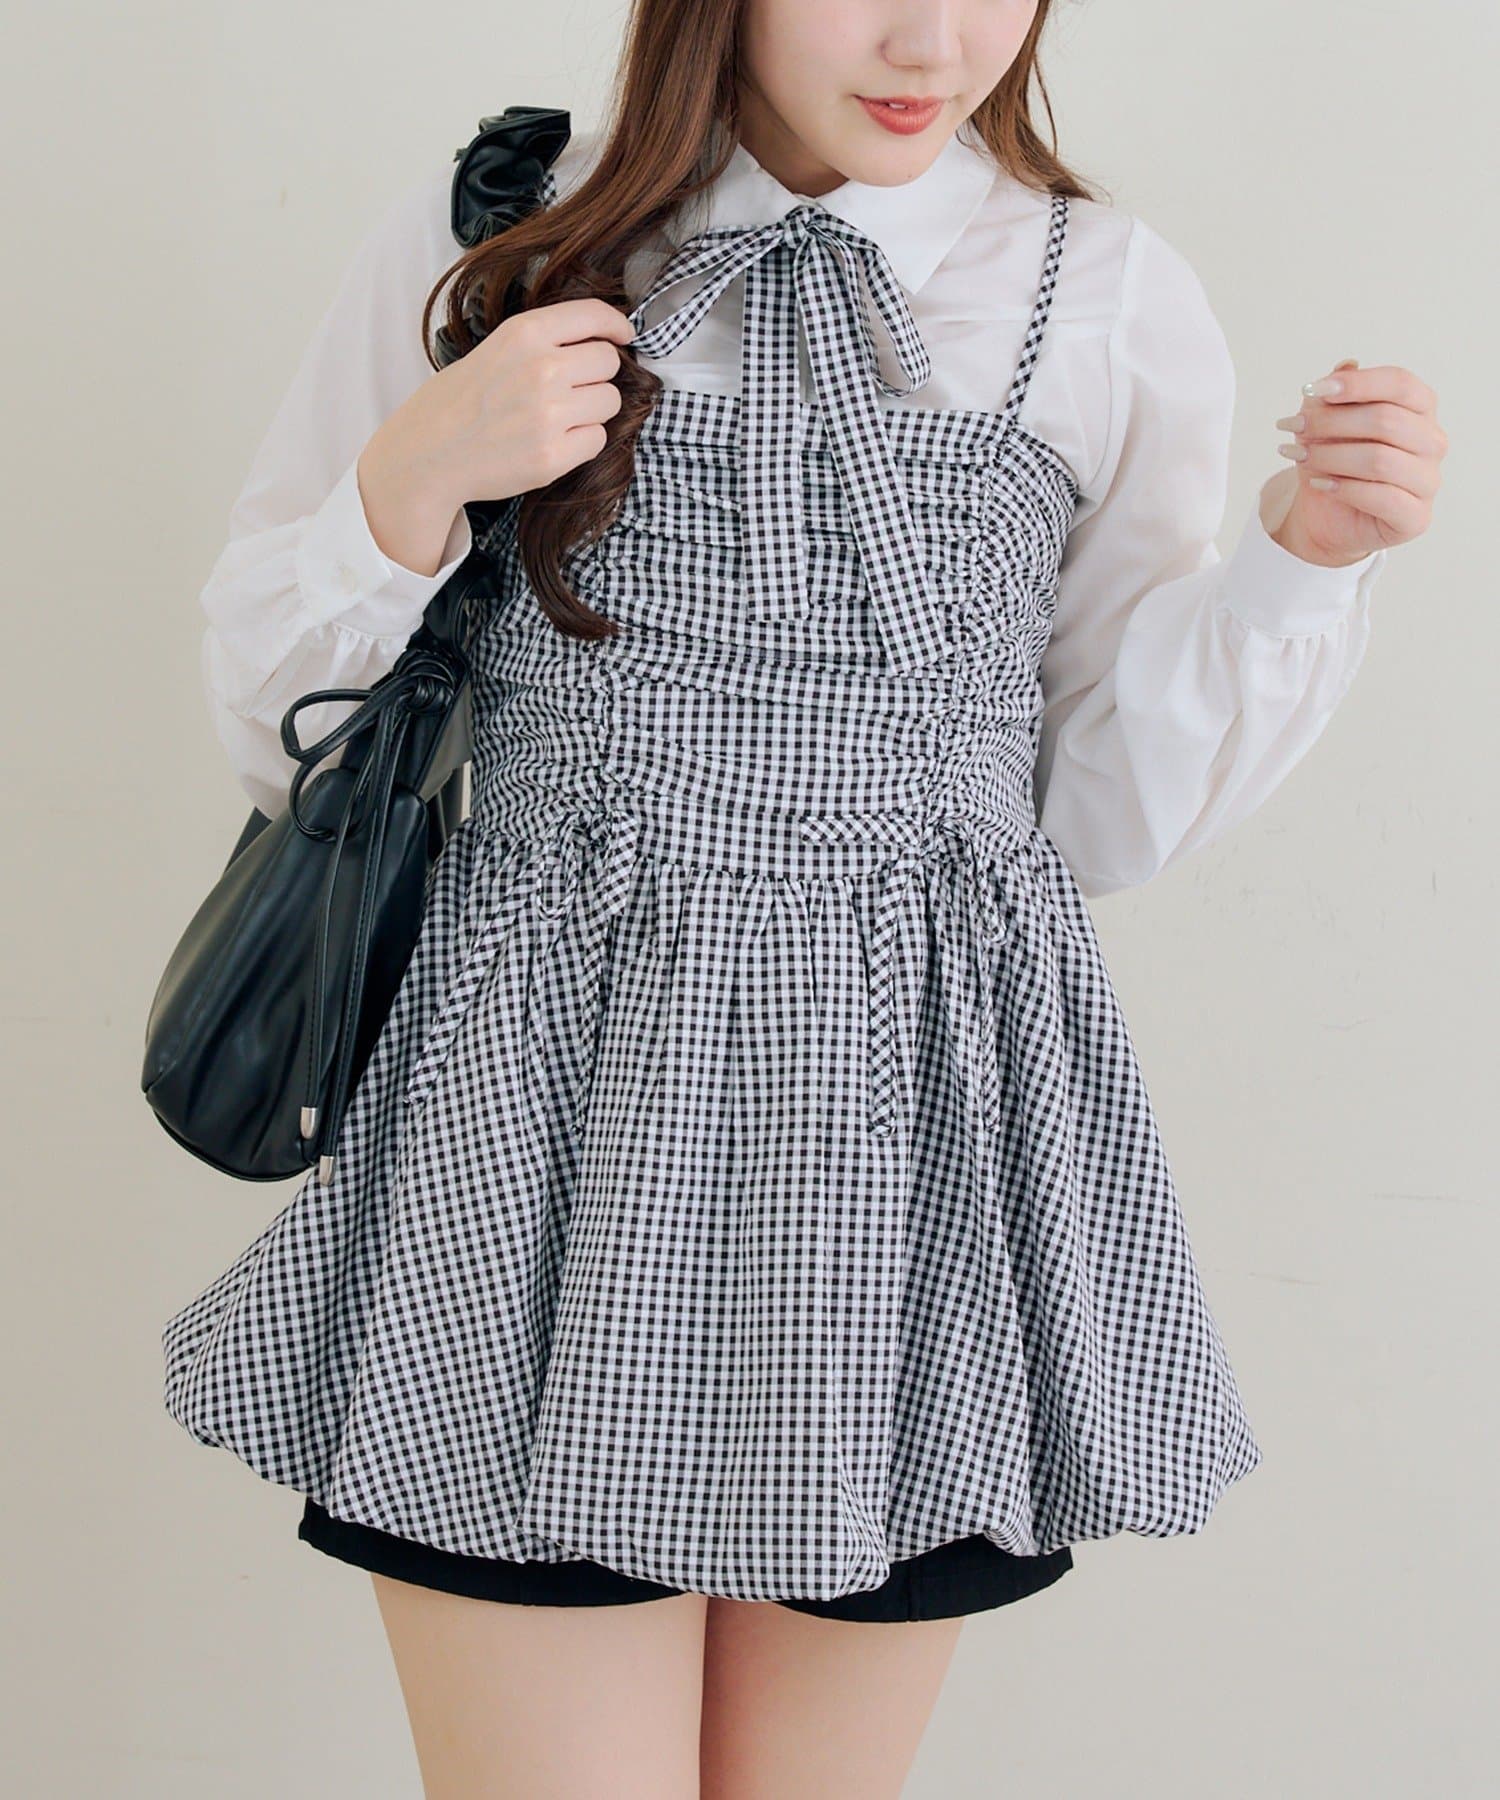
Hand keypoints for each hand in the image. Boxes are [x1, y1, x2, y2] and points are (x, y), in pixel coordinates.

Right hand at [363, 296, 638, 553]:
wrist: (427, 454)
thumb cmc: (459, 401)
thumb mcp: (496, 348)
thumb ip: (544, 341)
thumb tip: (603, 342)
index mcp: (524, 334)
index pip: (594, 316)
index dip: (616, 326)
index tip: (623, 336)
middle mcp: (541, 369)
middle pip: (609, 362)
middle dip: (597, 374)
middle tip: (571, 388)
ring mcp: (549, 415)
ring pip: (609, 402)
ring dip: (592, 409)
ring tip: (557, 417)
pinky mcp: (552, 456)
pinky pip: (597, 439)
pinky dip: (581, 442)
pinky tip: (551, 441)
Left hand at [1272, 359, 1446, 565]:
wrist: (1327, 514)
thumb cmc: (1334, 459)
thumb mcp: (1326, 422)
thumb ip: (1337, 394)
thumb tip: (1345, 366)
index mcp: (1420, 408)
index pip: (1400, 383)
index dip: (1356, 384)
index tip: (1312, 390)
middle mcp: (1432, 441)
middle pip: (1386, 420)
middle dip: (1332, 422)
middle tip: (1294, 427)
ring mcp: (1428, 480)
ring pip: (1380, 459)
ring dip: (1331, 456)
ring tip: (1300, 456)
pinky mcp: (1416, 517)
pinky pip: (1382, 497)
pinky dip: (1343, 488)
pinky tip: (1319, 484)